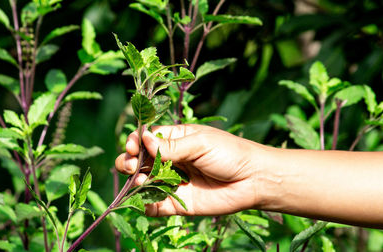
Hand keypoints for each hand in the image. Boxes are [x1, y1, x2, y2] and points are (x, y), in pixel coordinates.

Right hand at [115, 124, 263, 216]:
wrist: (253, 180)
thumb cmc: (229, 154)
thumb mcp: (199, 144)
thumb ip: (171, 146)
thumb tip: (143, 139)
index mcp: (176, 139)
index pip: (147, 138)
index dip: (136, 141)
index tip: (132, 145)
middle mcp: (172, 160)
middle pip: (141, 160)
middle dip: (129, 161)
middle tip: (129, 164)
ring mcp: (174, 181)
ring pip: (145, 181)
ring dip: (135, 181)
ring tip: (139, 180)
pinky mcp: (178, 202)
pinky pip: (156, 204)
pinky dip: (146, 204)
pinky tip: (144, 200)